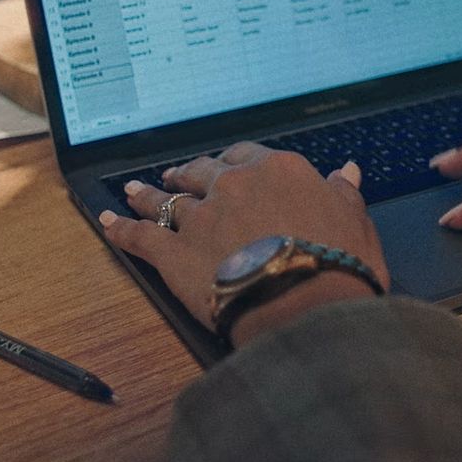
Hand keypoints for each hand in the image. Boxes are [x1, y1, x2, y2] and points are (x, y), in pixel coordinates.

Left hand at [99, 144, 388, 343]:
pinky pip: (140, 236)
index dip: (234, 161)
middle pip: (203, 171)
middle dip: (189, 173)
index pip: (249, 155)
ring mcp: (201, 217)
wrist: (304, 306)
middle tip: (177, 175)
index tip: (227, 165)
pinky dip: (120, 228)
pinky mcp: (175, 253)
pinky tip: (106, 222)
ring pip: (167, 199)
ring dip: (150, 194)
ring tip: (135, 190)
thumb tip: (344, 173)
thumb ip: (343, 193)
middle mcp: (234, 185)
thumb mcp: (355, 222)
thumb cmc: (339, 267)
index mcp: (278, 171)